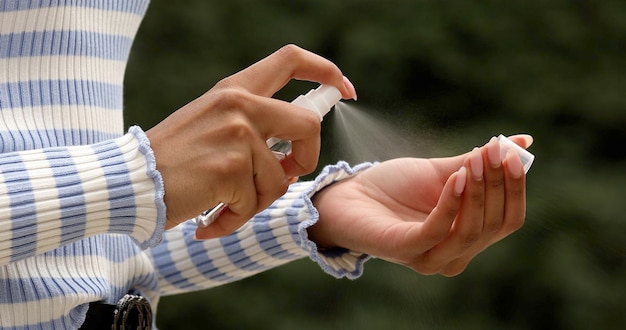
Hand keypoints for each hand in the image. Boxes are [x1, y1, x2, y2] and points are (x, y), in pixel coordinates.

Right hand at [146, 45, 357, 235]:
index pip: (291, 60)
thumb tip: (291, 153)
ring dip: (254, 202)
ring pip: (278, 180)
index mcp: (235, 89)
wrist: (128, 180)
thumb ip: (251, 124)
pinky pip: (254, 205)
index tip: (345, 89)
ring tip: (222, 205)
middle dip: (307, 158)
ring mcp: (238, 134)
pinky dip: (235, 220)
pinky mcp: (231, 167)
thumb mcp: (211, 123)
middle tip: (287, 176)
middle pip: (308, 125)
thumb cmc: (170, 159)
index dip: (326, 72)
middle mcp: (240, 105)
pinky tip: (210, 218)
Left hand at [309, 135, 532, 275]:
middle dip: (496, 184)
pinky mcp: (406, 250)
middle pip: (493, 224)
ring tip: (473, 161)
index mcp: (468, 237)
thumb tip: (523, 141)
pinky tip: (455, 176)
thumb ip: (478, 162)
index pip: (509, 219)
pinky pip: (438, 230)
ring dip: (477, 191)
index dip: (515, 188)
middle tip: (495, 151)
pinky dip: (451, 203)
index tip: (513, 154)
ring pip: (471, 230)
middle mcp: (455, 255)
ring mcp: (430, 258)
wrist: (349, 195)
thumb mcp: (442, 172)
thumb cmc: (395, 186)